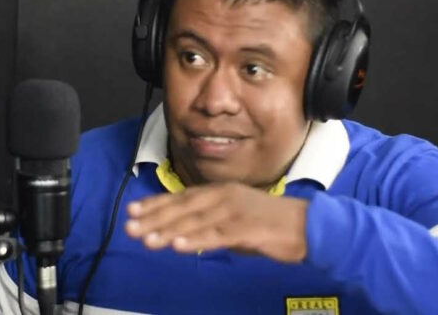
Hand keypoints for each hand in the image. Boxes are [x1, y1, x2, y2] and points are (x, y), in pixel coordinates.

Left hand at [125, 182, 308, 262]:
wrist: (308, 226)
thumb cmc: (270, 224)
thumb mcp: (234, 220)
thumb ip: (209, 224)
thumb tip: (182, 233)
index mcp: (220, 192)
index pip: (181, 198)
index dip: (155, 204)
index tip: (132, 211)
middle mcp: (224, 196)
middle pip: (182, 208)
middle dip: (154, 218)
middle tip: (129, 227)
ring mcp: (235, 211)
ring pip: (194, 221)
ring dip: (168, 230)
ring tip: (146, 239)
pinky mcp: (247, 228)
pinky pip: (216, 236)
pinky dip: (195, 241)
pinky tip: (178, 247)